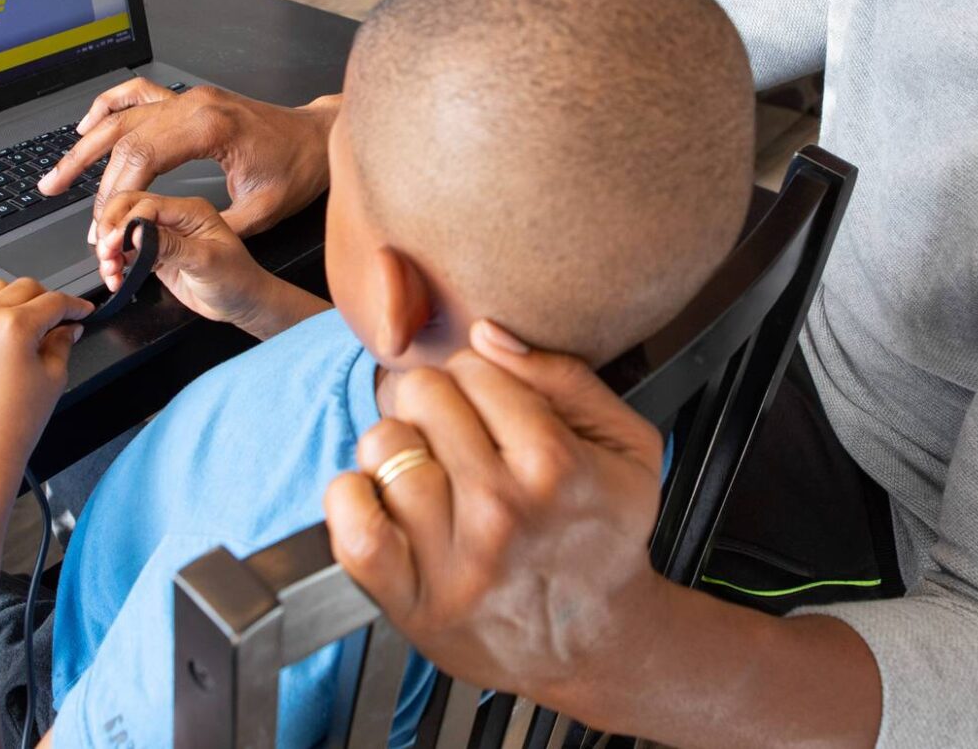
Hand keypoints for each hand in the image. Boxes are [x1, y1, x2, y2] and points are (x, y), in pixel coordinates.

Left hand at [0, 278, 92, 492]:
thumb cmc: (11, 425)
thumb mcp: (53, 378)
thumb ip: (62, 342)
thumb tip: (68, 327)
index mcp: (12, 326)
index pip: (53, 301)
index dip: (75, 305)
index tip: (83, 310)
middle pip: (24, 287)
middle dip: (47, 300)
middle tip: (61, 321)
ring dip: (17, 300)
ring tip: (30, 326)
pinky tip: (4, 336)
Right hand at [35, 79, 339, 241]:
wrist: (319, 137)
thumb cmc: (298, 168)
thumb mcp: (262, 210)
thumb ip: (212, 225)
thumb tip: (168, 241)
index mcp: (210, 127)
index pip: (142, 157)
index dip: (115, 193)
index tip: (102, 222)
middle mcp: (194, 105)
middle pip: (124, 138)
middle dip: (91, 177)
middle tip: (62, 203)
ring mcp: (190, 98)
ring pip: (123, 116)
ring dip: (85, 145)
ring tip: (56, 175)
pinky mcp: (190, 101)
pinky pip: (139, 95)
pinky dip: (109, 109)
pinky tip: (87, 128)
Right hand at [95, 191, 326, 337]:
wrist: (244, 301)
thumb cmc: (239, 279)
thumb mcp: (208, 262)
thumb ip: (171, 246)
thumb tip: (136, 232)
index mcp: (192, 209)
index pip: (147, 202)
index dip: (124, 221)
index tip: (115, 245)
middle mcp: (175, 215)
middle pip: (127, 205)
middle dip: (109, 228)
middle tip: (106, 254)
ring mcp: (164, 230)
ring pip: (122, 224)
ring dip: (108, 245)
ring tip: (110, 268)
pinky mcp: (156, 247)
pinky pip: (125, 244)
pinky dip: (114, 257)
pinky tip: (115, 273)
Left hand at [322, 322, 668, 709]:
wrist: (595, 644)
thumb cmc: (604, 536)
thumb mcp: (627, 444)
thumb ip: (565, 376)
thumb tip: (486, 334)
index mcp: (554, 465)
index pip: (471, 366)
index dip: (475, 377)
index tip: (485, 406)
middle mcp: (500, 511)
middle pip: (420, 395)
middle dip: (432, 403)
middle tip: (451, 433)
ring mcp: (452, 559)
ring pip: (382, 446)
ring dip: (397, 451)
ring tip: (426, 472)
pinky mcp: (411, 600)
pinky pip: (351, 524)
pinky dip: (350, 499)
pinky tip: (380, 499)